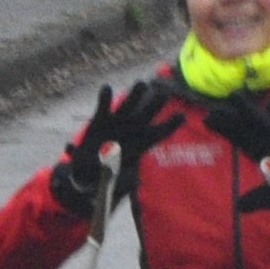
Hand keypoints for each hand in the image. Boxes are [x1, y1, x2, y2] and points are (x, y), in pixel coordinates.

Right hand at [48, 81, 181, 216]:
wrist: (88, 172)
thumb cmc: (107, 178)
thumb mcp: (118, 183)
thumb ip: (125, 182)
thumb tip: (132, 181)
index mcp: (140, 145)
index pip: (158, 134)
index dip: (169, 125)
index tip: (181, 115)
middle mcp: (131, 131)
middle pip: (146, 115)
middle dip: (154, 105)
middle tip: (163, 93)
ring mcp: (116, 123)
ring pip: (128, 106)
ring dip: (134, 96)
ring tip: (140, 84)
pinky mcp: (100, 120)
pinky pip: (104, 107)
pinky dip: (105, 98)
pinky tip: (107, 88)